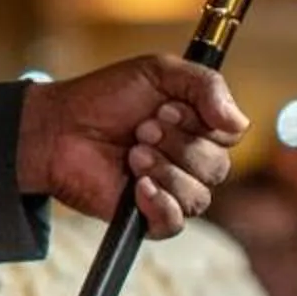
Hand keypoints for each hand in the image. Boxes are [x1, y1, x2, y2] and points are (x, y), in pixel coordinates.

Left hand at [16, 56, 245, 234]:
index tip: (165, 108)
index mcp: (198, 128)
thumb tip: (238, 123)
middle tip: (142, 130)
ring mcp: (170, 191)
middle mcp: (190, 162)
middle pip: (217, 167)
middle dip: (177, 144)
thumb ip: (206, 85)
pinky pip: (174, 224)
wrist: (58, 125)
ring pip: (199, 196)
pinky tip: (137, 186)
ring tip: (132, 154)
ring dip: (164, 170)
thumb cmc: (105, 97)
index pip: (230, 135)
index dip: (201, 123)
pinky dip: (159, 203)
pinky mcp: (146, 218)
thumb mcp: (159, 71)